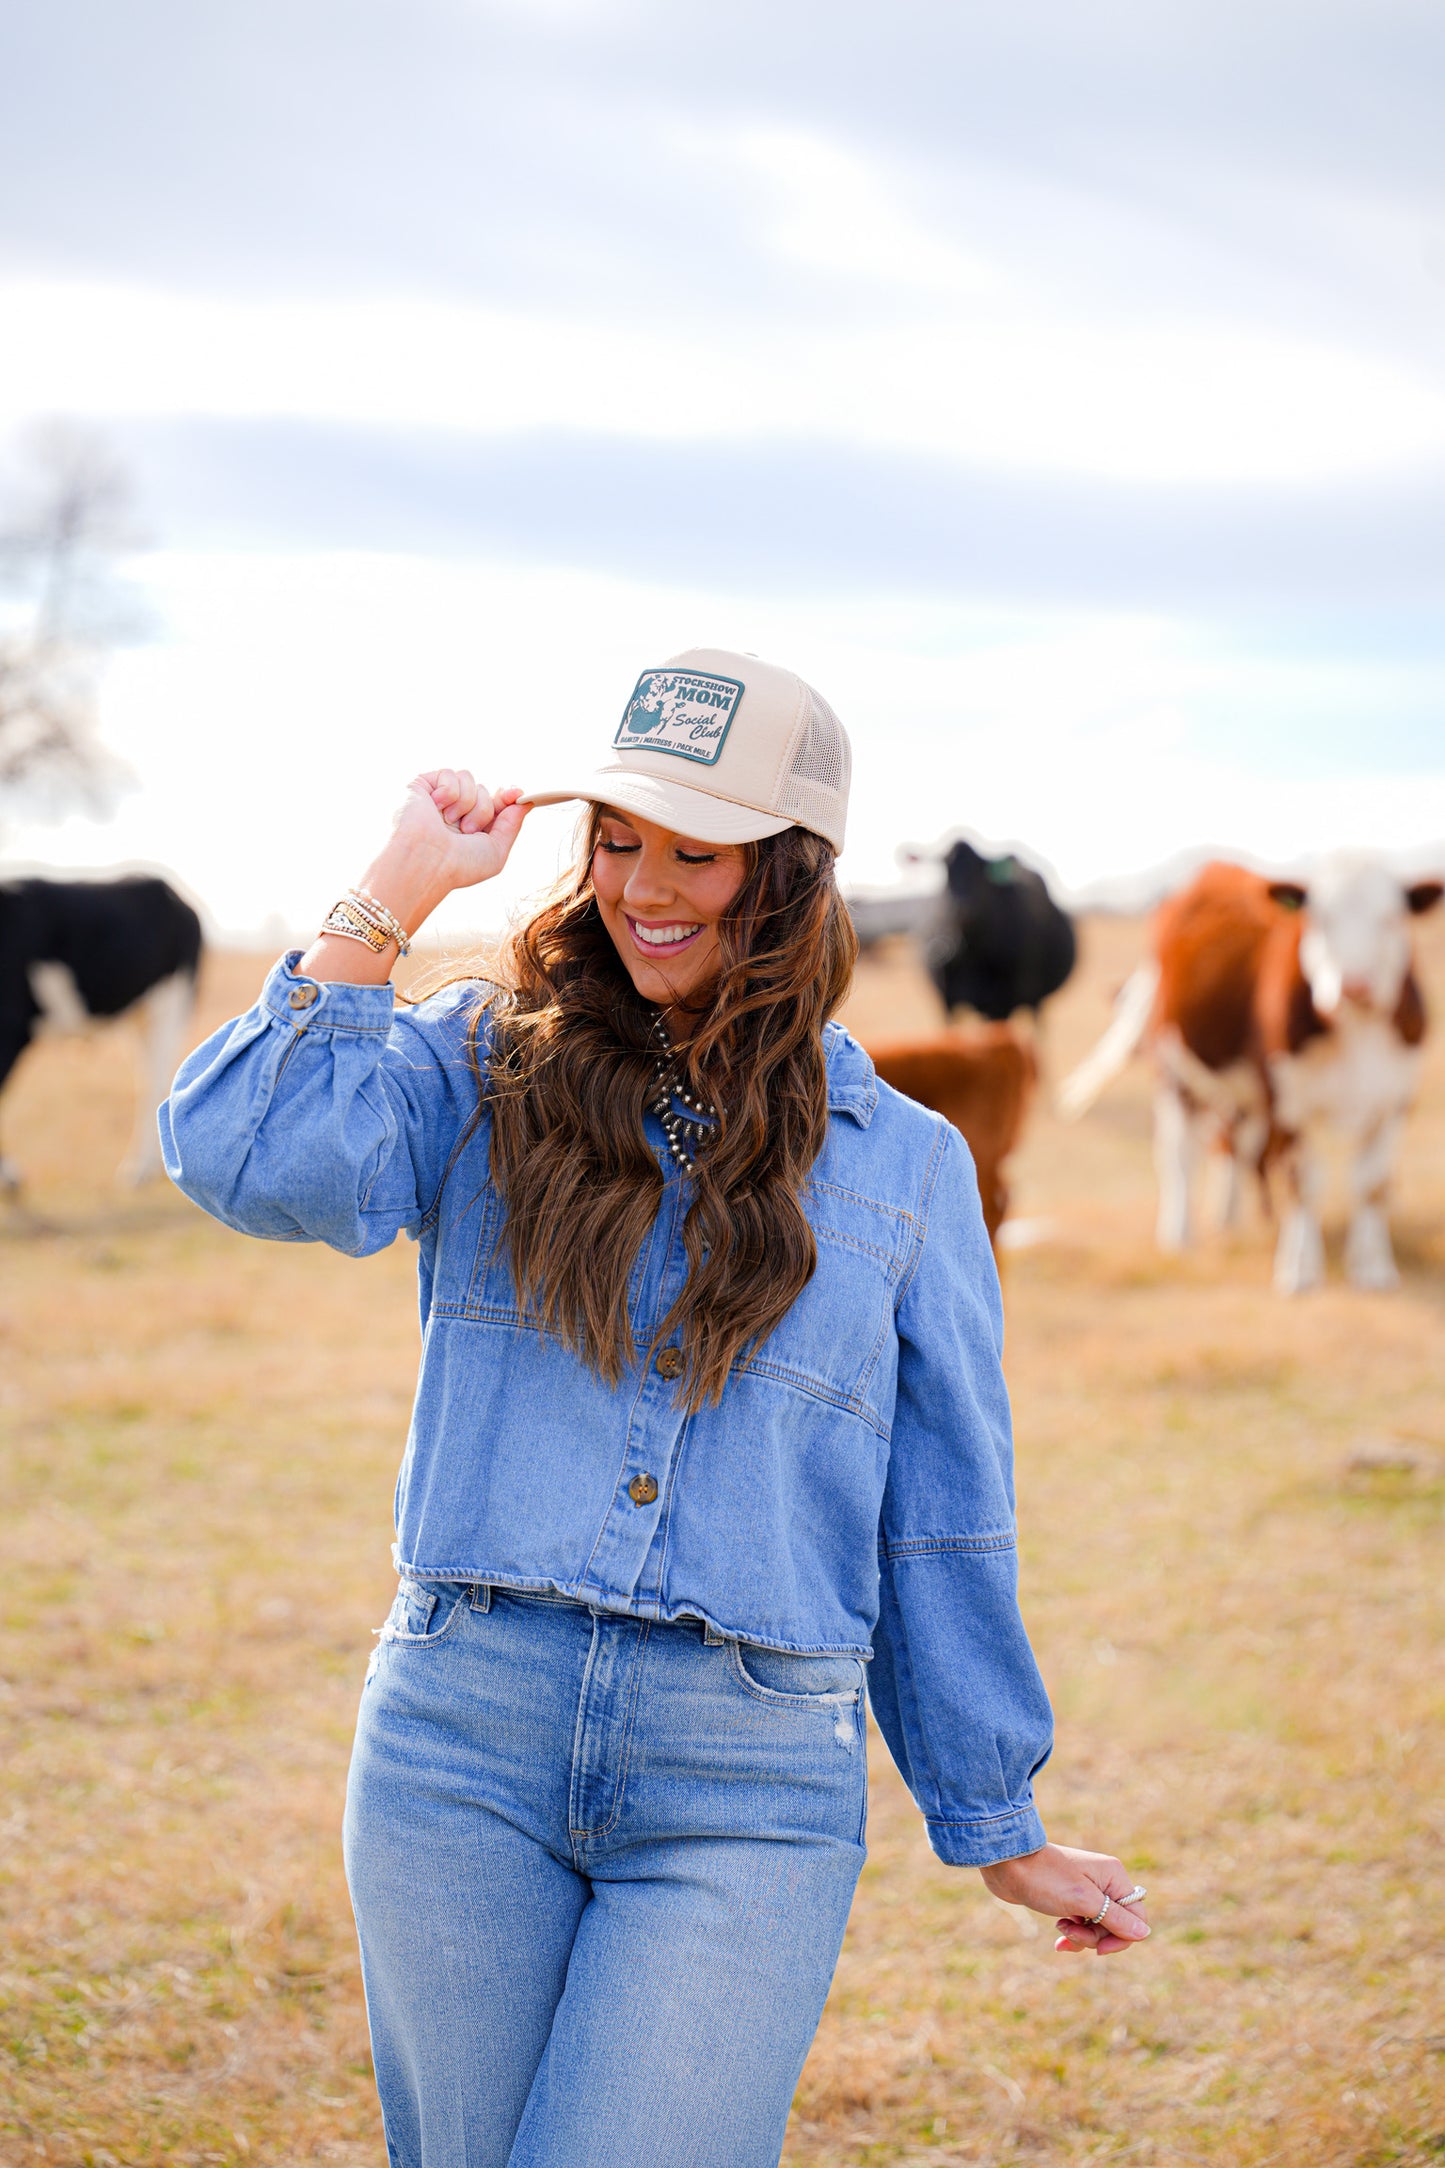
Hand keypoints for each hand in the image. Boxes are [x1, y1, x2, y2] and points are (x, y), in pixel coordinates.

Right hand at [387, 770, 528, 894]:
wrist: (425, 861)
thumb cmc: (458, 865)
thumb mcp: (496, 851)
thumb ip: (512, 824)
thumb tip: (526, 800)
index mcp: (469, 828)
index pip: (494, 803)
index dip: (507, 797)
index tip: (516, 795)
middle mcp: (454, 813)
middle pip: (484, 791)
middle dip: (483, 809)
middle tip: (467, 830)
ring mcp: (438, 799)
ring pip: (469, 779)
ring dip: (466, 802)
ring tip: (450, 822)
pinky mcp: (422, 786)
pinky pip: (450, 774)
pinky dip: (448, 792)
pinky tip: (436, 808)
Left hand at [980, 1843, 1150, 1956]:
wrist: (1007, 1864)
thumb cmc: (1045, 1878)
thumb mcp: (1082, 1901)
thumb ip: (1115, 1917)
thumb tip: (1144, 1932)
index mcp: (1114, 1877)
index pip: (1136, 1918)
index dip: (1122, 1938)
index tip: (1100, 1949)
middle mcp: (1105, 1882)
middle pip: (1117, 1926)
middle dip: (1095, 1938)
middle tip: (1070, 1932)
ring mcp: (1088, 1891)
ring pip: (1099, 1929)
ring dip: (1081, 1937)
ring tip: (1060, 1930)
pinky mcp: (1072, 1899)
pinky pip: (1083, 1925)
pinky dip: (1073, 1934)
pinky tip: (1058, 1938)